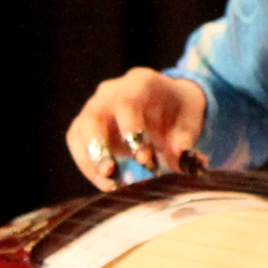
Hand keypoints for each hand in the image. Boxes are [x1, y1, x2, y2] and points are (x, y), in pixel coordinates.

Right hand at [67, 68, 206, 189]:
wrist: (168, 103)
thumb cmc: (178, 111)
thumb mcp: (190, 120)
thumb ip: (185, 139)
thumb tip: (182, 158)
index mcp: (141, 83)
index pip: (127, 101)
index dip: (131, 129)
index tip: (144, 159)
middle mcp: (112, 91)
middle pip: (94, 116)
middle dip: (100, 148)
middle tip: (112, 173)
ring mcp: (95, 106)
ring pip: (80, 131)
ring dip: (90, 161)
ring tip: (110, 185)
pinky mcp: (86, 124)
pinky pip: (76, 143)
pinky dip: (87, 165)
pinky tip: (106, 183)